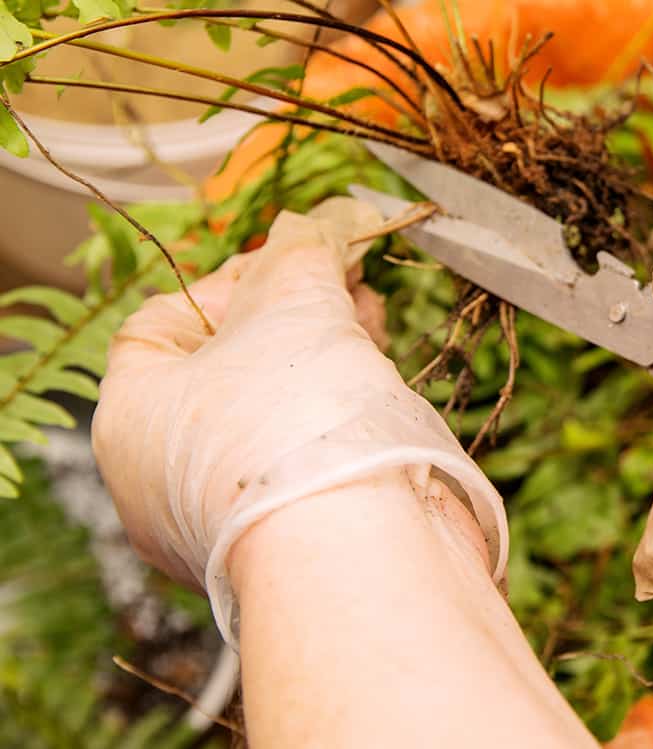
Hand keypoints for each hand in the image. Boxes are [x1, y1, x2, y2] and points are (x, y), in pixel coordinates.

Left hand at [92, 197, 506, 642]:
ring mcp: (229, 516)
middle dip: (289, 312)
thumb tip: (310, 230)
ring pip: (271, 415)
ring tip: (369, 316)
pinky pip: (305, 458)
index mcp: (130, 417)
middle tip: (339, 277)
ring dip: (321, 356)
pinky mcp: (292, 538)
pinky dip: (338, 411)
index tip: (290, 259)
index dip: (229, 279)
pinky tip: (380, 374)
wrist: (360, 549)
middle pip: (224, 369)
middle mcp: (164, 478)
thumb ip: (298, 258)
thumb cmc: (295, 423)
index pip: (162, 324)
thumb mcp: (291, 305)